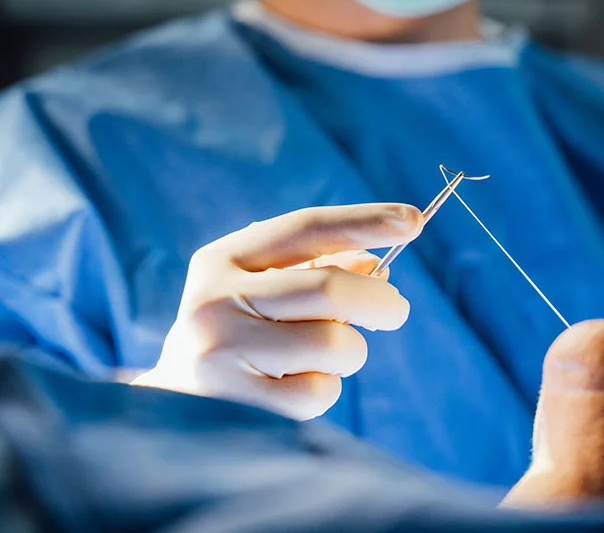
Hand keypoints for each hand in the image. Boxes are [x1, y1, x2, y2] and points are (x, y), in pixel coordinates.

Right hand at [133, 202, 421, 419]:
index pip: (306, 228)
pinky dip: (328, 387)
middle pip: (329, 289)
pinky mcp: (236, 403)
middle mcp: (215, 298)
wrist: (168, 405)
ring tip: (328, 354)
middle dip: (379, 300)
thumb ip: (319, 266)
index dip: (364, 220)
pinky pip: (319, 392)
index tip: (414, 219)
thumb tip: (379, 266)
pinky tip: (301, 383)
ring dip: (351, 350)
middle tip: (395, 309)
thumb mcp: (263, 285)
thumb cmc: (236, 330)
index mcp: (224, 257)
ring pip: (333, 344)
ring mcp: (222, 352)